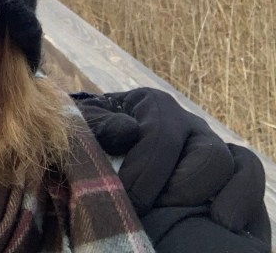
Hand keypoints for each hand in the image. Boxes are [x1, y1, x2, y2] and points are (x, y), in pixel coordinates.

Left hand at [74, 87, 270, 249]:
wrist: (96, 152)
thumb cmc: (88, 140)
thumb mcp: (82, 127)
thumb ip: (97, 124)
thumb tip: (128, 130)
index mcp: (154, 106)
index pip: (162, 137)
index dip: (146, 173)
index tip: (127, 200)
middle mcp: (190, 125)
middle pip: (210, 154)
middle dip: (184, 188)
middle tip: (156, 211)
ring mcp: (211, 149)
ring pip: (240, 167)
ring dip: (229, 197)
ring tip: (212, 223)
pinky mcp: (225, 175)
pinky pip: (249, 181)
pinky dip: (246, 201)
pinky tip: (226, 225)